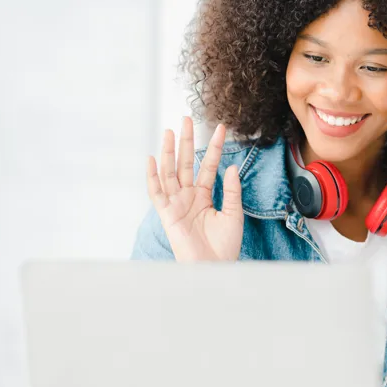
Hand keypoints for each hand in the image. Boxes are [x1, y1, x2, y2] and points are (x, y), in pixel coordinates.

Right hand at [146, 116, 243, 261]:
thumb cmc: (224, 245)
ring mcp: (176, 203)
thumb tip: (231, 166)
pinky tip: (152, 159)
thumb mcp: (233, 214)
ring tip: (170, 131)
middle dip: (187, 141)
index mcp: (204, 195)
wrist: (214, 267)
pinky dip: (152, 177)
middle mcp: (188, 196)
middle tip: (187, 119)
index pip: (209, 165)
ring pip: (170, 172)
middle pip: (186, 163)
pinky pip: (156, 193)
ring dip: (169, 152)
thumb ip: (231, 190)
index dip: (215, 147)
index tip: (222, 128)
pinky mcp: (166, 214)